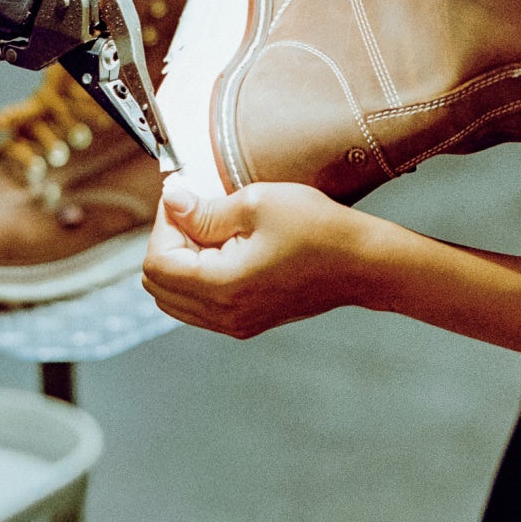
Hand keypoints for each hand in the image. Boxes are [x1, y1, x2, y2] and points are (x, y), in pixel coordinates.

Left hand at [142, 176, 369, 338]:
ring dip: (181, 262)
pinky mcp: (248, 322)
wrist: (363, 263)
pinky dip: (199, 276)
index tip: (183, 198)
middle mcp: (224, 315)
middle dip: (167, 243)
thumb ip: (206, 209)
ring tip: (211, 229)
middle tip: (193, 211)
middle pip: (158, 287)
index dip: (163, 225)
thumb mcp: (258, 203)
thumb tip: (173, 204)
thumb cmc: (320, 230)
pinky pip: (201, 305)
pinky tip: (226, 248)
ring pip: (176, 299)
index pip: (157, 263)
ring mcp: (236, 323)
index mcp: (222, 287)